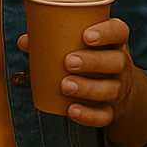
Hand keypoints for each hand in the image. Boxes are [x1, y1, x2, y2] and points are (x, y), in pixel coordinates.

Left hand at [17, 16, 142, 127]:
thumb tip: (24, 41)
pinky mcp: (113, 110)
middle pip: (117, 61)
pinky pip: (105, 115)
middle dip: (93, 61)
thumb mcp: (79, 44)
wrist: (114, 86)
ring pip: (112, 89)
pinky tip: (71, 110)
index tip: (86, 36)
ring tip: (65, 86)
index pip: (120, 31)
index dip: (107, 32)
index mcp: (115, 41)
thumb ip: (53, 40)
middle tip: (68, 62)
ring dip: (88, 88)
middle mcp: (122, 63)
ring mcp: (120, 87)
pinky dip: (89, 115)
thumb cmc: (89, 56)